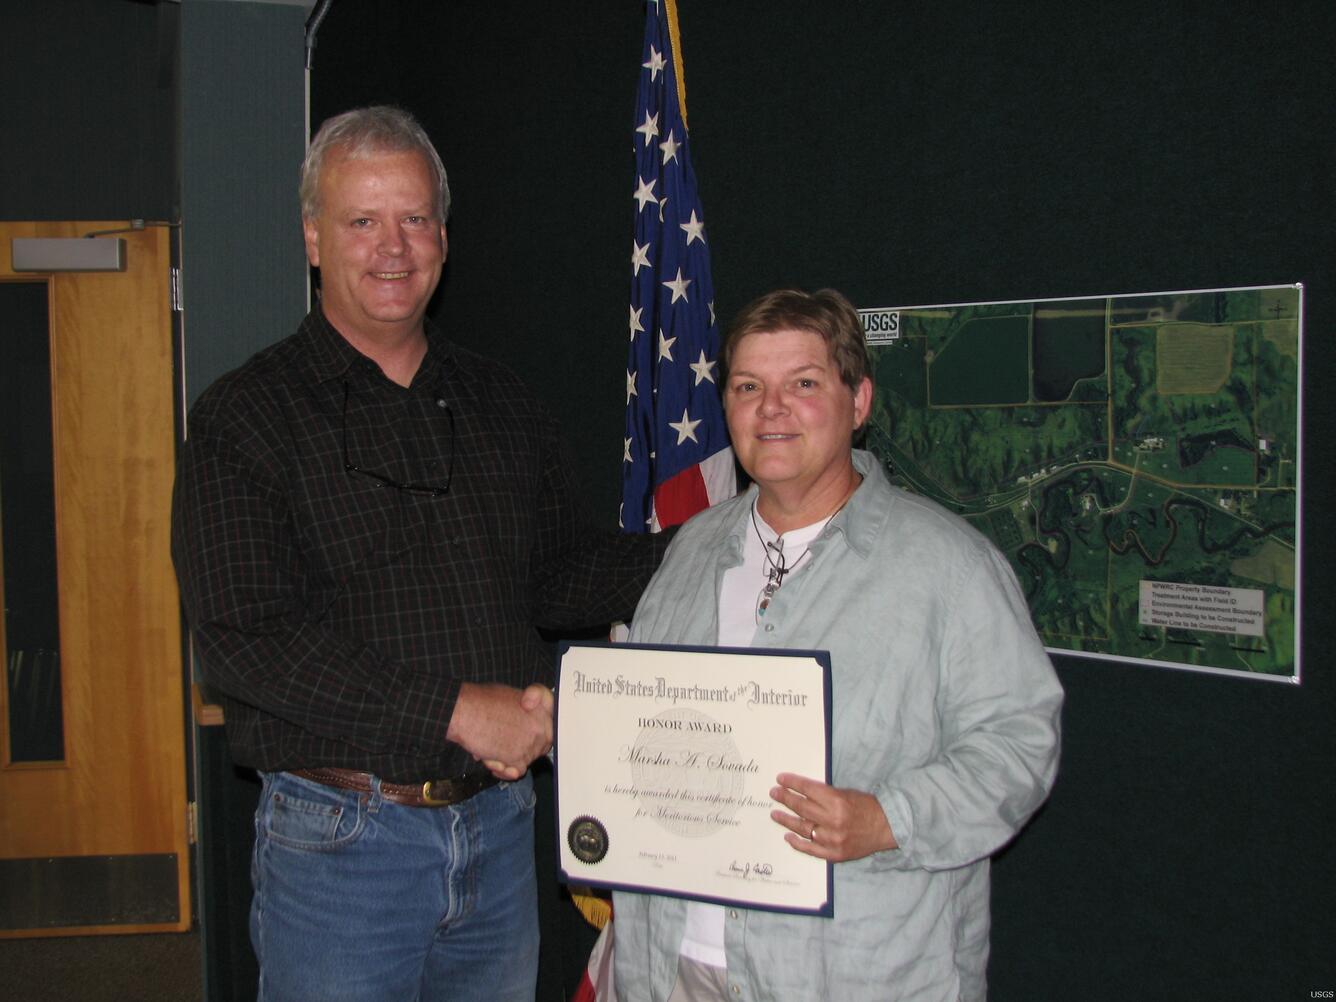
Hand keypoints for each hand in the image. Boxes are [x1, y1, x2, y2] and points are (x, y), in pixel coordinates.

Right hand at [479, 684, 553, 778]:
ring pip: (527, 759)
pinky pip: (516, 771)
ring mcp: (532, 743)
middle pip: (541, 744)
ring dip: (508, 758)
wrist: (465, 711)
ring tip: (490, 745)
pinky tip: (490, 758)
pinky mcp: (518, 759)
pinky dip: (503, 769)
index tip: (525, 728)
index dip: (539, 725)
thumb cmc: (482, 700)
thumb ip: (525, 713)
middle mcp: (542, 726)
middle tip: (504, 740)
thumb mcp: (512, 697)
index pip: (552, 722)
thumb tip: (524, 733)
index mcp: (543, 707)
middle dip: (523, 746)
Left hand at [769, 772, 897, 862]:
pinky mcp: (834, 854)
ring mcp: (833, 840)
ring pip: (802, 829)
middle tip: (774, 794)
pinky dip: (798, 843)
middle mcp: (833, 821)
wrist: (887, 828)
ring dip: (786, 820)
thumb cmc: (866, 807)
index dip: (792, 784)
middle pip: (801, 808)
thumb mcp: (846, 793)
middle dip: (785, 799)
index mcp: (837, 802)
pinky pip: (810, 849)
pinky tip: (788, 836)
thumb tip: (800, 792)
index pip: (807, 790)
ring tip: (775, 814)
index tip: (780, 780)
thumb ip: (824, 794)